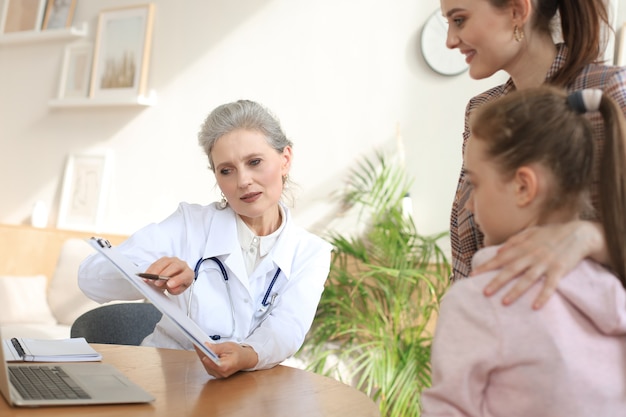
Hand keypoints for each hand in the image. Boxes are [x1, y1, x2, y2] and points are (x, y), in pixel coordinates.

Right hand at [142, 257, 193, 294]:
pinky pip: (157, 262)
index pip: (184, 275)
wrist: (176, 277)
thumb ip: (176, 289)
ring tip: (150, 279)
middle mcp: (182, 265)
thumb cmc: (178, 284)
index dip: (177, 280)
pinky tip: (146, 275)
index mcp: (188, 273)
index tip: (169, 285)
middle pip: (174, 266)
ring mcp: (173, 261)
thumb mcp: (178, 290)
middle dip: (164, 275)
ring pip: (165, 262)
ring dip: (156, 271)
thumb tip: (171, 287)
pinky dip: (151, 269)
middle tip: (157, 283)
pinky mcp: (164, 259)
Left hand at [195, 342, 258, 378]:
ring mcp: (216, 374)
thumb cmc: (238, 353)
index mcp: (224, 367)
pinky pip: (206, 365)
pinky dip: (205, 357)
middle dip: (202, 351)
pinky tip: (203, 350)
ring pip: (204, 363)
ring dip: (202, 354)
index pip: (209, 360)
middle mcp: (220, 373)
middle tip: (197, 342)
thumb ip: (216, 347)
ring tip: (199, 344)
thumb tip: (206, 346)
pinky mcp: (214, 373)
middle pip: (206, 362)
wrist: (244, 359)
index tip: (198, 345)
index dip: (204, 352)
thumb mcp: (228, 346)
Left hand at [473, 221, 605, 308]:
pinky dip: (543, 296)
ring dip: (516, 291)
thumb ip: (514, 241)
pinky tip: (536, 306)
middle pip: (511, 270)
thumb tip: (497, 251)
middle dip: (497, 281)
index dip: (486, 266)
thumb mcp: (531, 232)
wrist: (579, 234)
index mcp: (523, 246)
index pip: (500, 258)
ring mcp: (545, 263)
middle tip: (484, 292)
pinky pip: (550, 285)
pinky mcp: (559, 270)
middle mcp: (532, 255)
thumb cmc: (552, 234)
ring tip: (504, 302)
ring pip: (528, 279)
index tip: (473, 275)